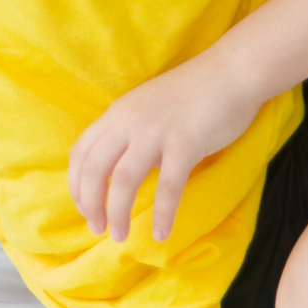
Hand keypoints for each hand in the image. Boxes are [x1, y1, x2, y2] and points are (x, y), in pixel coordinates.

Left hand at [69, 56, 264, 243]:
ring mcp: (156, 132)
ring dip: (117, 213)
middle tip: (96, 228)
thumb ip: (131, 134)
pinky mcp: (185, 144)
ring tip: (119, 235)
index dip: (76, 184)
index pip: (81, 152)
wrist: (231, 72)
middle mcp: (129, 121)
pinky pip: (168, 187)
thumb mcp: (148, 107)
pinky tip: (162, 233)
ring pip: (124, 180)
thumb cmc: (194, 92)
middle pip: (95, 169)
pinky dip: (162, 214)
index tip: (83, 207)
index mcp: (118, 113)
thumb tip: (124, 172)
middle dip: (91, 204)